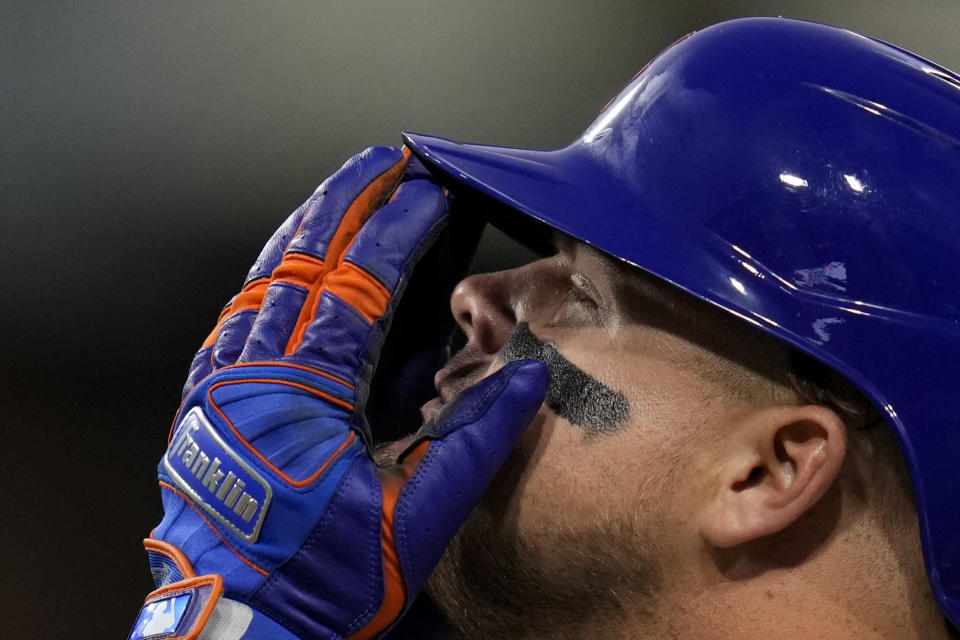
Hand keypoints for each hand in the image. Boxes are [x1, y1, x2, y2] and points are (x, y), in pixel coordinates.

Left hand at [129, 146, 547, 639]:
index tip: (425, 192)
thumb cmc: (318, 578)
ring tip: (340, 194)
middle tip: (380, 162)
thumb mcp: (415, 517)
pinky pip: (236, 317)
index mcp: (302, 393)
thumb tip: (526, 379)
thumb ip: (473, 441)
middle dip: (346, 202)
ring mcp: (221, 385)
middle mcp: (252, 374)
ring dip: (305, 229)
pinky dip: (268, 277)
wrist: (238, 624)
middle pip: (300, 261)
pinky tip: (285, 267)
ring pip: (261, 281)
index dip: (396, 231)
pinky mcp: (208, 403)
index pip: (356, 285)